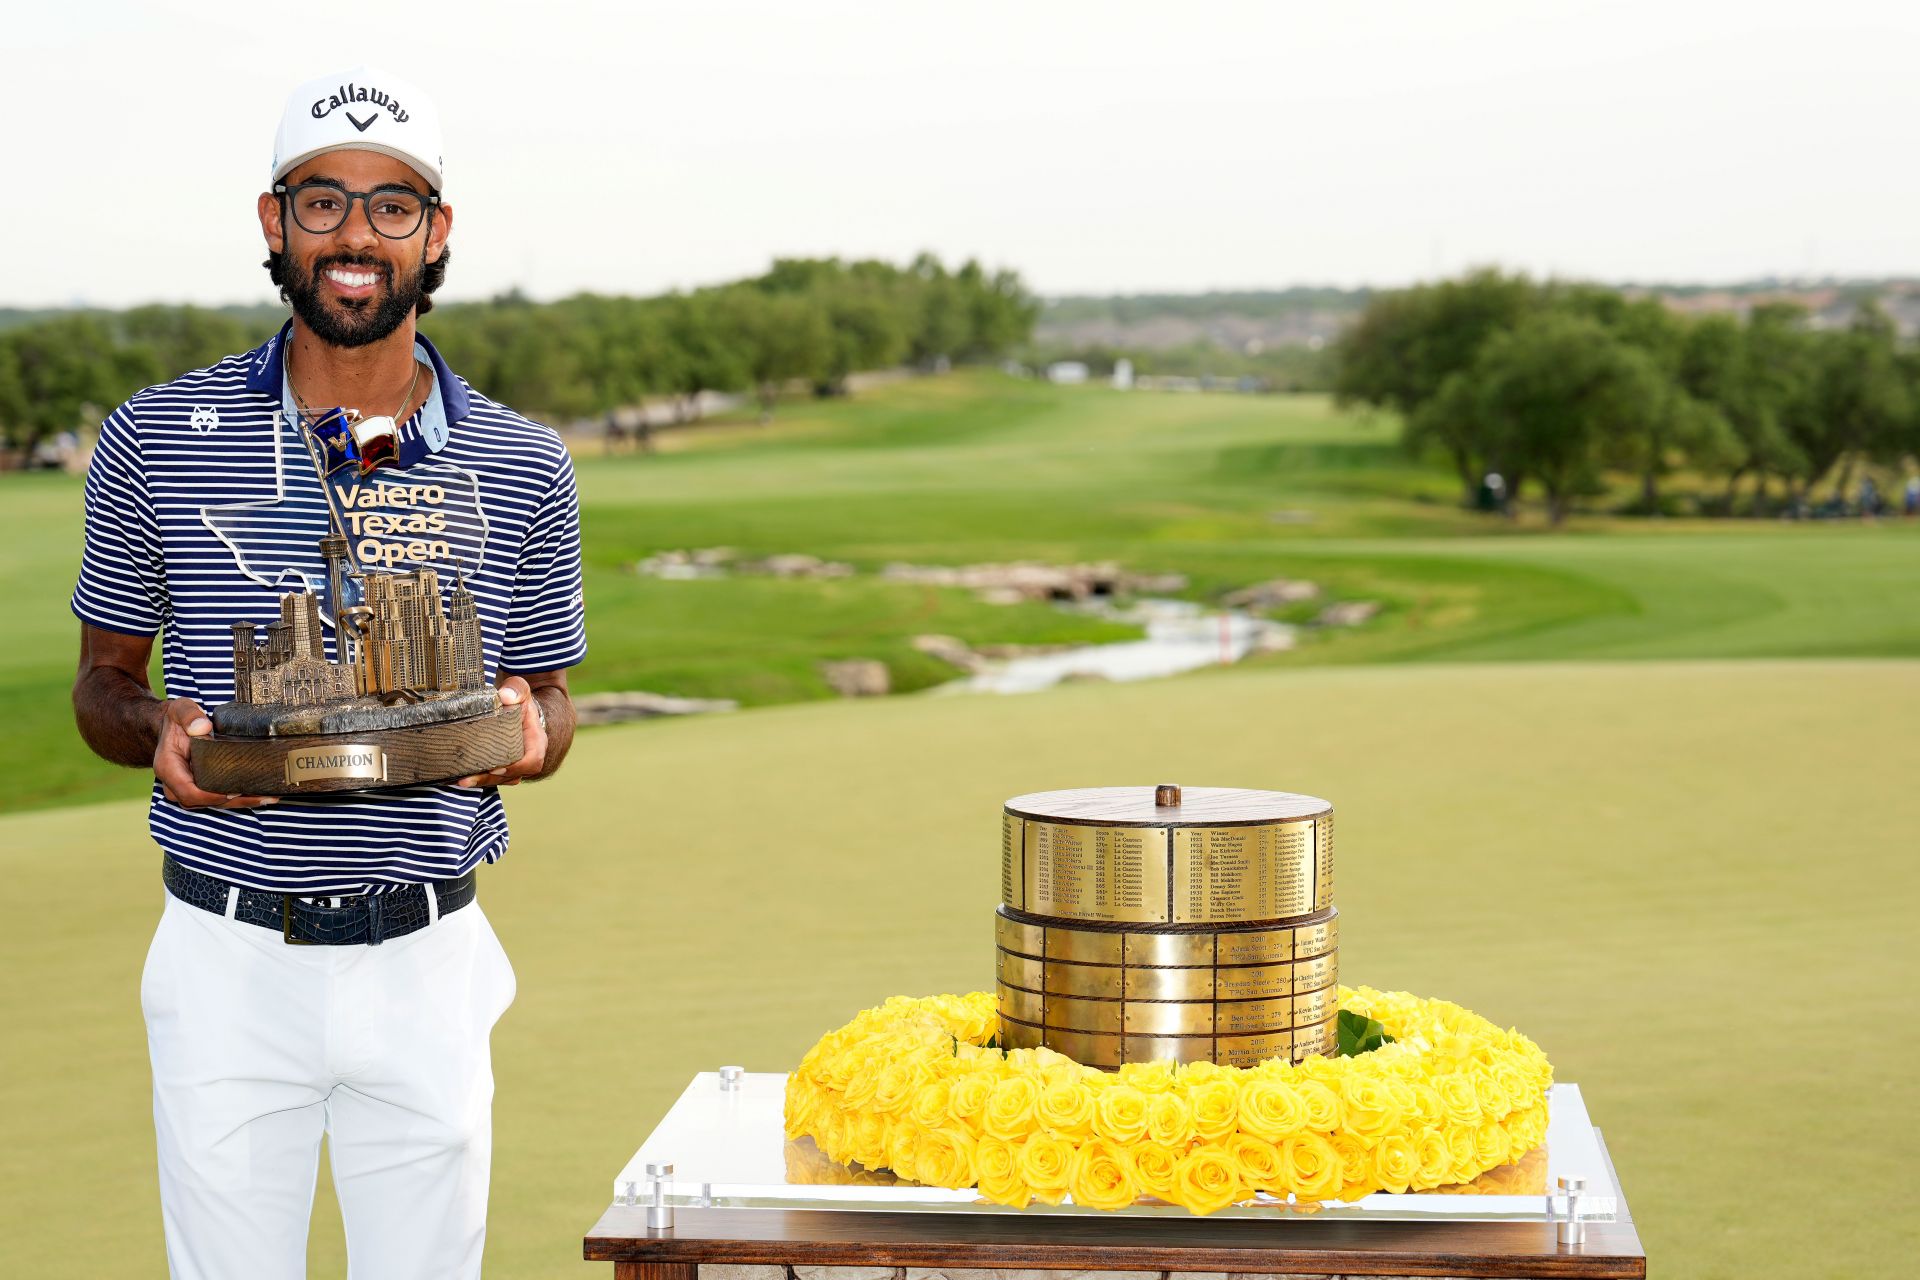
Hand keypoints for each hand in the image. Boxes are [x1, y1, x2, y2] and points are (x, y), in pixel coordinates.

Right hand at [156, 697, 278, 808]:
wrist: (172, 727)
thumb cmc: (176, 720)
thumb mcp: (179, 709)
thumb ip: (189, 715)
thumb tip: (202, 727)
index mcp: (168, 767)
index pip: (188, 792)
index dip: (211, 796)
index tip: (234, 792)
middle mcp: (176, 783)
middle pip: (204, 801)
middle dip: (234, 801)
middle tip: (263, 796)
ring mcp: (188, 787)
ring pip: (214, 802)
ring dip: (241, 802)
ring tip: (269, 797)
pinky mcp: (200, 786)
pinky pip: (218, 797)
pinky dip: (239, 797)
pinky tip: (261, 794)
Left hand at [455, 677, 546, 787]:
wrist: (517, 706)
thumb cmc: (519, 698)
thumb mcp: (520, 689)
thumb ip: (516, 689)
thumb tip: (505, 696)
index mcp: (536, 741)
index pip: (533, 760)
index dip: (516, 767)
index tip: (496, 768)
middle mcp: (528, 756)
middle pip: (513, 775)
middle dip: (489, 778)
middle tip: (466, 779)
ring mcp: (516, 763)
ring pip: (502, 779)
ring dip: (481, 781)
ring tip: (460, 780)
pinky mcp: (503, 765)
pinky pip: (493, 777)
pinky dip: (478, 778)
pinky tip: (458, 777)